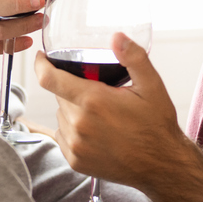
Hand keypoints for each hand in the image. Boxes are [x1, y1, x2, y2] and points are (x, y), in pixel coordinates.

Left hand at [35, 33, 185, 187]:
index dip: (41, 64)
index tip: (42, 57)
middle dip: (73, 89)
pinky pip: (63, 136)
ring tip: (101, 114)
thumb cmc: (156, 124)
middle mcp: (79, 124)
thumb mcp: (151, 85)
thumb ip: (133, 57)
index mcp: (93, 100)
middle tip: (98, 92)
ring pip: (62, 116)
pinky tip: (96, 131)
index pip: (50, 79)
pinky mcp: (76, 161)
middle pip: (60, 96)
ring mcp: (76, 145)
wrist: (161, 165)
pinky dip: (73, 130)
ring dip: (74, 110)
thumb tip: (116, 36)